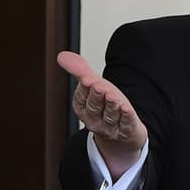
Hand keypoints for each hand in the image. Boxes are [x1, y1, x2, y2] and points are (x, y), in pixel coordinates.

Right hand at [57, 51, 147, 178]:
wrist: (122, 133)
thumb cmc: (106, 106)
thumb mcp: (93, 87)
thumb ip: (80, 71)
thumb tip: (62, 56)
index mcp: (83, 108)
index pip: (82, 98)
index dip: (85, 89)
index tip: (87, 78)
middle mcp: (94, 120)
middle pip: (94, 107)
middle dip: (96, 96)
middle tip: (98, 86)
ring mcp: (110, 127)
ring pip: (110, 116)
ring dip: (111, 105)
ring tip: (112, 95)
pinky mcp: (126, 131)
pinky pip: (125, 124)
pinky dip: (126, 117)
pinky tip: (127, 108)